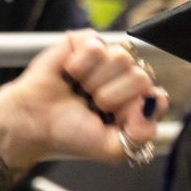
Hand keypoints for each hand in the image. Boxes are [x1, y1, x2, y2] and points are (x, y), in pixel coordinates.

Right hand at [0, 31, 167, 168]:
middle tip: (91, 105)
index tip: (112, 119)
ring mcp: (108, 58)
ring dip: (94, 81)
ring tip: (80, 90)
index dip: (134, 110)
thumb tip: (153, 101)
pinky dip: (79, 65)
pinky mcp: (87, 42)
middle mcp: (126, 78)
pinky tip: (70, 75)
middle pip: (140, 77)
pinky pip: (96, 46)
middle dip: (111, 97)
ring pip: (121, 58)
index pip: (156, 98)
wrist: (33, 121)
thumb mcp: (112, 148)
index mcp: (137, 104)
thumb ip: (142, 133)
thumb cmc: (70, 133)